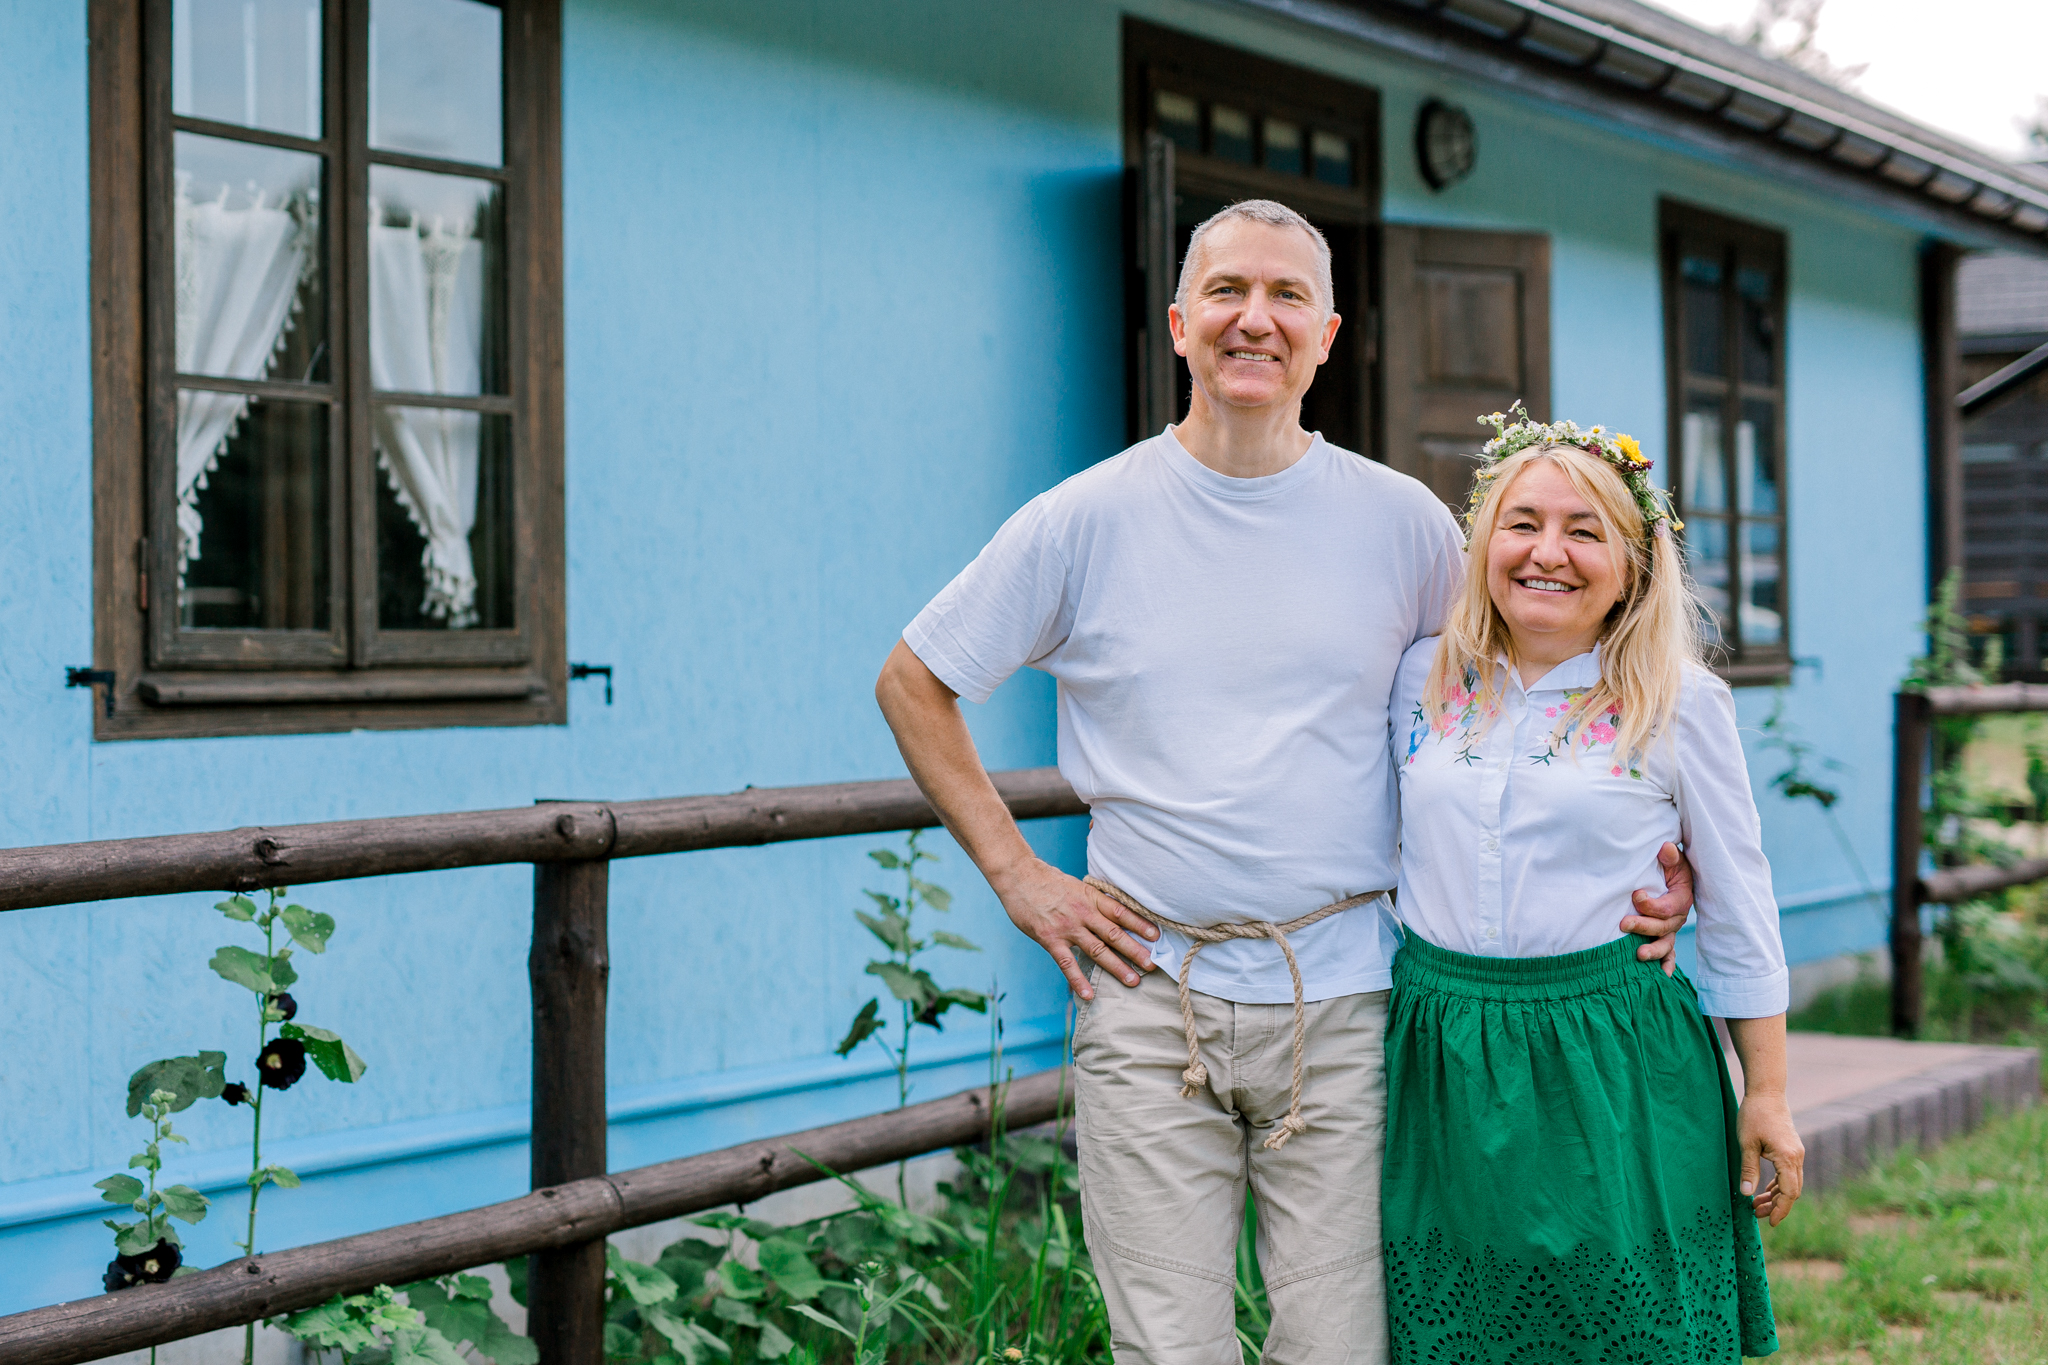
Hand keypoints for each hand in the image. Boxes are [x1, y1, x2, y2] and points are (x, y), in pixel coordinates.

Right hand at [990, 858, 1157, 999]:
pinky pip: (1067, 964)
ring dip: (1117, 967)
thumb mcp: (1075, 885)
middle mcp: (1083, 913)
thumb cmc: (1046, 880)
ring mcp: (1067, 927)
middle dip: (1135, 951)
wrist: (1019, 875)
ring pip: (1097, 950)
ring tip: (1133, 981)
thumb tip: (1110, 911)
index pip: (1121, 912)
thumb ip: (1091, 900)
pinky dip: (1078, 981)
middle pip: (1114, 934)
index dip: (1140, 924)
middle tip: (1152, 965)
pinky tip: (1088, 995)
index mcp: (1091, 897)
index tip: (1156, 936)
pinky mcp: (1050, 939)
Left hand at [1621, 841, 1694, 975]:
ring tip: (1638, 955)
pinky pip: (1668, 955)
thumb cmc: (1669, 866)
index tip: (1635, 895)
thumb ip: (1670, 856)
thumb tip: (1665, 849)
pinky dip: (1665, 966)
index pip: (1668, 907)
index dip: (1652, 904)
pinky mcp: (1666, 937)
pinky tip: (1660, 976)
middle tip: (1624, 924)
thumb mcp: (1672, 859)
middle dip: (1644, 926)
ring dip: (1653, 951)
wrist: (1671, 874)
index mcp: (1682, 898)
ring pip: (1665, 944)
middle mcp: (1678, 917)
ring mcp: (1672, 929)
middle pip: (1663, 927)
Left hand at [1737, 1092, 1804, 1225]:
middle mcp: (1797, 1157)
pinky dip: (1778, 1184)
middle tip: (1757, 1215)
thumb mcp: (1746, 1144)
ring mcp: (1796, 1153)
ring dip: (1777, 1196)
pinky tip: (1764, 1190)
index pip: (1789, 1192)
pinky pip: (1788, 1173)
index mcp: (1788, 1157)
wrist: (1767, 1092)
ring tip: (1757, 1205)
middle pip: (1792, 1191)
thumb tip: (1746, 1194)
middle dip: (1776, 1206)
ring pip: (1791, 1183)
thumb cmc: (1754, 1115)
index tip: (1770, 1222)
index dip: (1781, 1209)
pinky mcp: (1792, 1149)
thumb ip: (1748, 1170)